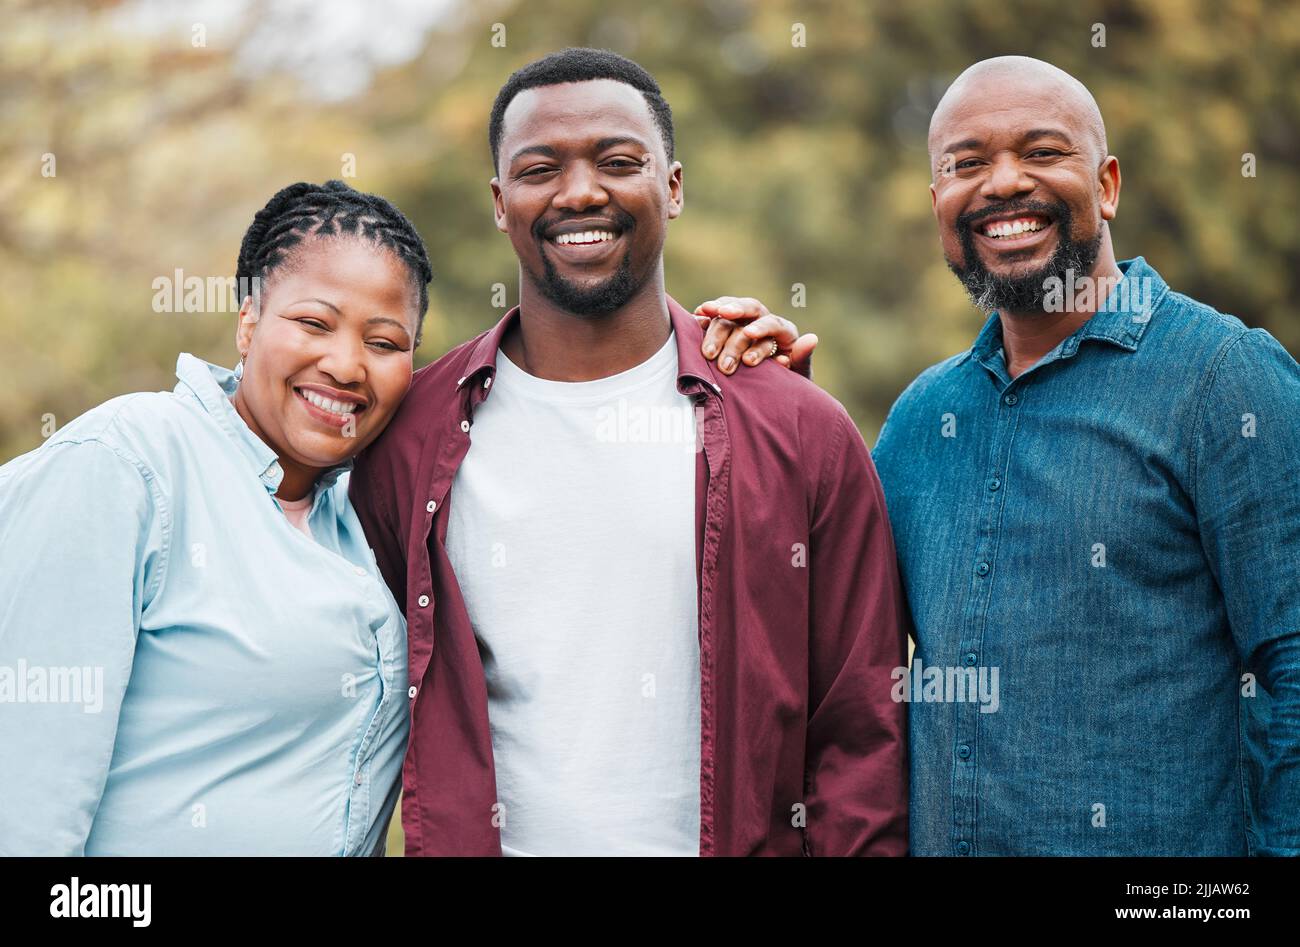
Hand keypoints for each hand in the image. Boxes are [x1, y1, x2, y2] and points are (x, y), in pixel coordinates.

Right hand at [693, 296, 816, 378]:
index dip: (761, 327)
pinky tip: (694, 319)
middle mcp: (763, 321)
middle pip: (749, 309)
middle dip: (734, 313)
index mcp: (784, 332)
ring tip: (707, 352)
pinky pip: (713, 318)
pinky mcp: (724, 328)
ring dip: (716, 329)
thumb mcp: (798, 376)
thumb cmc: (787, 386)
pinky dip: (704, 319)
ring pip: (729, 315)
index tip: (748, 334)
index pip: (774, 322)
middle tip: (722, 320)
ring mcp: (742, 324)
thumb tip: (811, 338)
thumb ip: (802, 359)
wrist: (770, 395)